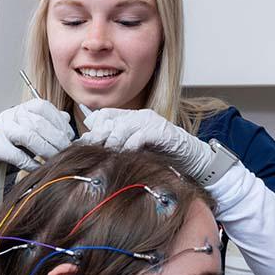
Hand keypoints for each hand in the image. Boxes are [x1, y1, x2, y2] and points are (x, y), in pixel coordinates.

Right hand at [0, 99, 74, 174]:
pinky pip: (16, 155)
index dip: (60, 122)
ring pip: (28, 136)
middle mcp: (11, 115)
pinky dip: (31, 163)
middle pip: (38, 123)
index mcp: (24, 107)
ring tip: (55, 159)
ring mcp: (1, 130)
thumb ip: (51, 122)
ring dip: (46, 149)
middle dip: (56, 139)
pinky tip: (40, 168)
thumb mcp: (35, 129)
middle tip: (66, 151)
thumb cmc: (17, 141)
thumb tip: (67, 119)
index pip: (44, 108)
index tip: (70, 137)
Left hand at [78, 108, 212, 179]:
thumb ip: (119, 145)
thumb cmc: (163, 156)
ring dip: (111, 143)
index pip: (105, 115)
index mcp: (131, 118)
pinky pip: (139, 136)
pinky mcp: (162, 131)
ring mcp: (151, 122)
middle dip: (97, 137)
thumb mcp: (136, 150)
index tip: (81, 144)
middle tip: (87, 151)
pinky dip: (129, 146)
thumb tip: (96, 148)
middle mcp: (139, 116)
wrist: (192, 159)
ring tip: (104, 156)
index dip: (92, 129)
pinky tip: (124, 155)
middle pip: (110, 122)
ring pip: (122, 128)